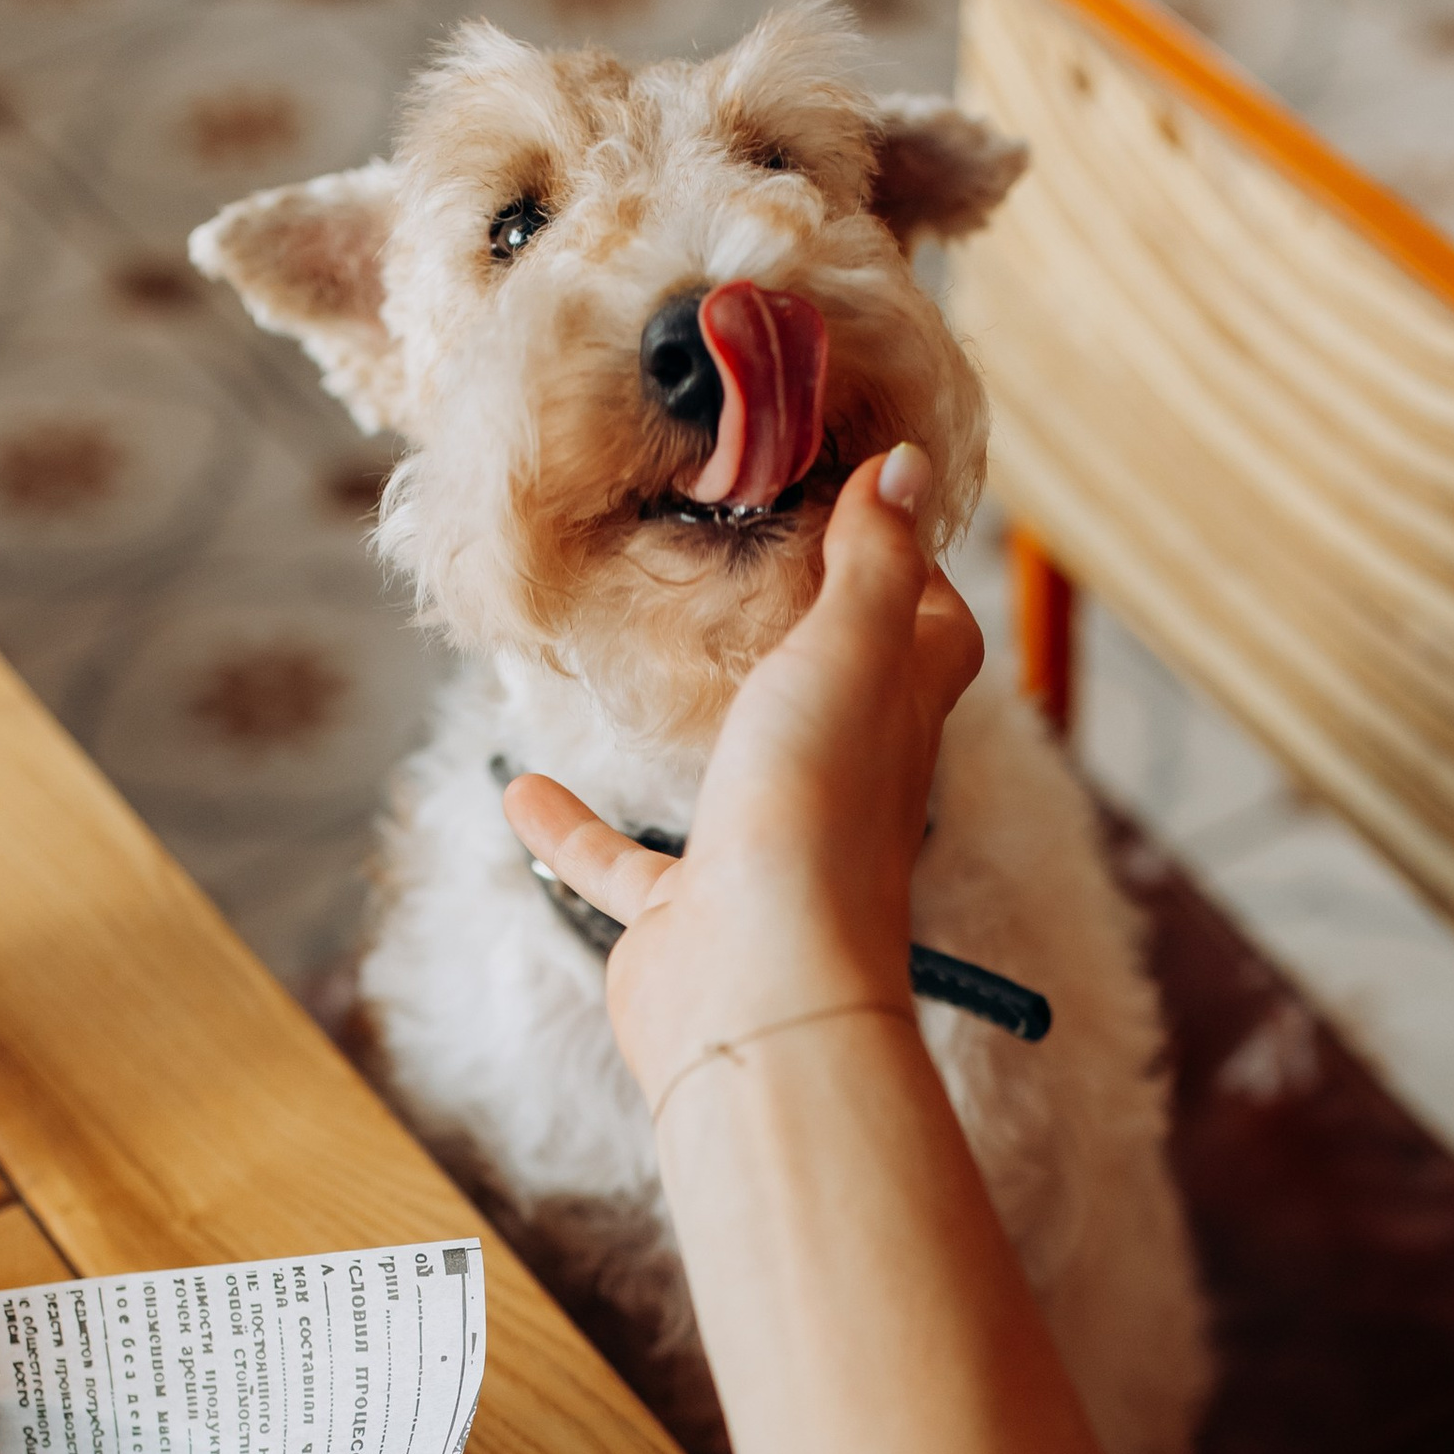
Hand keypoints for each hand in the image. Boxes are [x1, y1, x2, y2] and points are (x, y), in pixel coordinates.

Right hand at [502, 447, 982, 1121]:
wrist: (759, 988)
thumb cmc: (814, 810)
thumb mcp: (850, 649)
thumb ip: (874, 559)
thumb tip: (910, 466)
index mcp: (890, 724)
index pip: (932, 640)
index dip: (916, 576)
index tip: (870, 509)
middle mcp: (835, 791)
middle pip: (836, 704)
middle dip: (807, 642)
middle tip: (751, 566)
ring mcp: (756, 857)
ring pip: (728, 783)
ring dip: (693, 730)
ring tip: (650, 666)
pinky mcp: (679, 918)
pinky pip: (619, 865)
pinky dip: (572, 828)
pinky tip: (521, 789)